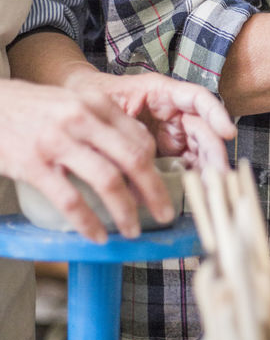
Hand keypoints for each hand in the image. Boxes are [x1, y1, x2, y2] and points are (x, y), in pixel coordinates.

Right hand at [0, 79, 175, 241]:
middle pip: (133, 159)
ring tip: (132, 230)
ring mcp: (58, 142)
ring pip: (107, 181)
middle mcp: (82, 119)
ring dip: (126, 211)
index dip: (155, 168)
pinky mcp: (35, 165)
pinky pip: (70, 201)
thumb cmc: (37, 109)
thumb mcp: (75, 103)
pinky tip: (97, 235)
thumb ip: (105, 123)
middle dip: (154, 191)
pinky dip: (88, 223)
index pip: (140, 138)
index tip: (160, 188)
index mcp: (96, 103)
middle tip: (164, 214)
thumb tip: (140, 153)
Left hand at [67, 71, 235, 172]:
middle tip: (219, 175)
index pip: (197, 97)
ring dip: (207, 168)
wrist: (79, 105)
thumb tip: (136, 161)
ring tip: (210, 188)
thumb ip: (123, 128)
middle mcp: (174, 111)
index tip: (227, 133)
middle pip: (203, 129)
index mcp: (162, 92)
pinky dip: (193, 177)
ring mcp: (174, 132)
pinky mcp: (169, 151)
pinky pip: (187, 164)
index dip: (216, 113)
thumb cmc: (93, 97)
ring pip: (200, 150)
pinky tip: (197, 191)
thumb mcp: (105, 104)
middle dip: (214, 152)